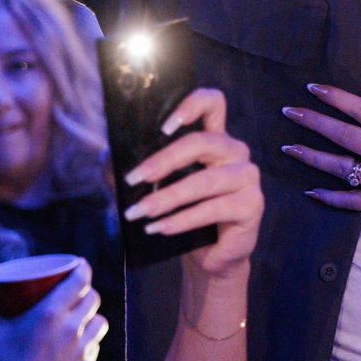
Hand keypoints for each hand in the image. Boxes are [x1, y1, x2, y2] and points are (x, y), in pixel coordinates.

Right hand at [0, 261, 106, 360]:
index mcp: (51, 313)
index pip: (81, 280)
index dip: (83, 269)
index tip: (79, 265)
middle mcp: (71, 328)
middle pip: (94, 298)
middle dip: (86, 292)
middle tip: (77, 293)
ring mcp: (81, 348)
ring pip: (100, 321)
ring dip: (92, 317)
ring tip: (83, 317)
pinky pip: (95, 345)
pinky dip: (89, 341)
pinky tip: (80, 341)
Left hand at [119, 88, 262, 277]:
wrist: (212, 256)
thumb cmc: (185, 215)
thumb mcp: (161, 189)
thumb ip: (140, 171)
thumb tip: (107, 160)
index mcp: (214, 138)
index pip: (213, 103)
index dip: (192, 105)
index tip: (165, 127)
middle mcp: (235, 152)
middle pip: (202, 142)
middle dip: (164, 160)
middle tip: (134, 179)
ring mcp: (248, 177)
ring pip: (205, 180)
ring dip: (167, 197)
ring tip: (140, 213)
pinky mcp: (252, 204)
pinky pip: (214, 209)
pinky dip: (183, 220)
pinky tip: (161, 228)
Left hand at [285, 48, 360, 217]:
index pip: (357, 108)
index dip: (333, 96)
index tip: (311, 88)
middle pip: (340, 134)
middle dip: (312, 121)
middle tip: (288, 112)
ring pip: (337, 166)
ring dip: (311, 156)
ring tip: (288, 148)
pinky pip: (349, 200)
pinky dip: (329, 197)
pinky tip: (310, 191)